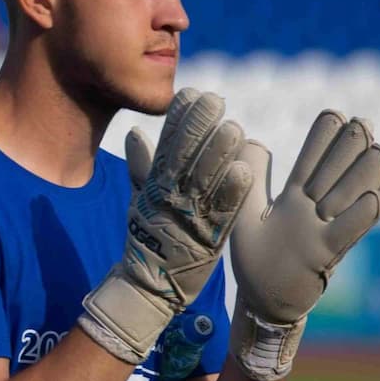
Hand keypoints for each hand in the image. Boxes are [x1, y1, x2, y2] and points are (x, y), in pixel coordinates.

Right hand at [80, 88, 255, 365]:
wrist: (146, 287)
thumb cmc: (146, 240)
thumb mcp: (138, 200)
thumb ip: (141, 167)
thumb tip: (135, 132)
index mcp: (156, 186)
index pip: (168, 145)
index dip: (180, 119)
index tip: (192, 92)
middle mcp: (170, 198)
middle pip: (186, 157)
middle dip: (200, 128)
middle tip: (215, 100)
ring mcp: (188, 218)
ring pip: (205, 181)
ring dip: (218, 155)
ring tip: (234, 128)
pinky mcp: (208, 238)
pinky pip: (222, 212)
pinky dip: (232, 192)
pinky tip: (244, 170)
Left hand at [228, 110, 379, 380]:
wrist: (262, 300)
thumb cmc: (255, 256)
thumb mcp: (245, 212)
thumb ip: (250, 178)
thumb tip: (247, 137)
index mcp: (294, 194)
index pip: (313, 156)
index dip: (327, 135)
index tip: (336, 115)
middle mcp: (314, 207)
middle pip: (340, 167)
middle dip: (352, 144)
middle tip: (364, 124)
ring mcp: (325, 228)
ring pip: (354, 193)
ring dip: (365, 173)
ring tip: (377, 152)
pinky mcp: (327, 254)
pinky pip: (351, 231)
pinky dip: (363, 214)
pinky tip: (373, 199)